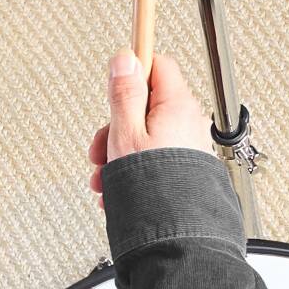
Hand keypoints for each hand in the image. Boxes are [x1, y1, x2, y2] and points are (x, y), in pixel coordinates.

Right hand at [87, 49, 209, 200]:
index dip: (132, 73)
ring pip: (145, 136)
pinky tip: (119, 189)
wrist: (171, 230)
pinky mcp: (182, 168)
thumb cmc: (153, 185)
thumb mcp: (126, 132)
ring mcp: (186, 146)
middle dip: (116, 127)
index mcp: (176, 105)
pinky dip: (132, 170)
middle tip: (101, 147)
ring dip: (118, 154)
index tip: (114, 84)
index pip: (157, 66)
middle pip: (144, 107)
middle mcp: (187, 122)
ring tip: (106, 177)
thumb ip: (124, 93)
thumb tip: (125, 59)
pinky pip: (152, 158)